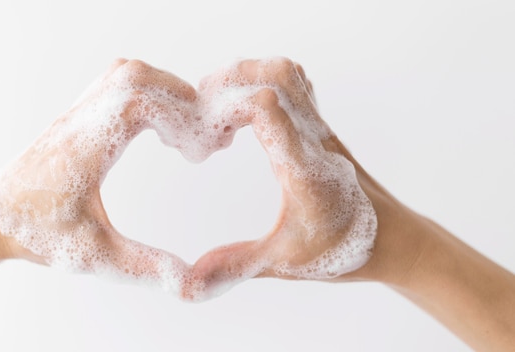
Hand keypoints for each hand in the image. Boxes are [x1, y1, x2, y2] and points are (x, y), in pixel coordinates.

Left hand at [0, 59, 201, 292]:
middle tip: (200, 142)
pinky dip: (147, 96)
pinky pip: (116, 86)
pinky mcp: (76, 118)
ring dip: (164, 93)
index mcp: (84, 149)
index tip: (197, 152)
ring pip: (125, 74)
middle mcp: (79, 122)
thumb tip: (192, 284)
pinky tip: (159, 131)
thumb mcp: (94, 257)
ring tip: (183, 135)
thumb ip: (144, 267)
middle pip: (134, 76)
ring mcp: (76, 115)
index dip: (179, 116)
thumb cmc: (35, 236)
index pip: (137, 101)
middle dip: (179, 99)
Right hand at [188, 58, 382, 296]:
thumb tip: (190, 282)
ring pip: (288, 74)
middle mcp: (314, 139)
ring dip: (250, 76)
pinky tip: (247, 114)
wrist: (397, 241)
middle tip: (203, 106)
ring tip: (220, 104)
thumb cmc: (346, 252)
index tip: (206, 135)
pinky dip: (266, 84)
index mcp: (303, 167)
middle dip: (232, 80)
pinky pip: (296, 87)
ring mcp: (321, 131)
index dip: (227, 106)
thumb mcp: (284, 263)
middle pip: (277, 75)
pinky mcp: (323, 131)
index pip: (268, 108)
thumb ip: (235, 266)